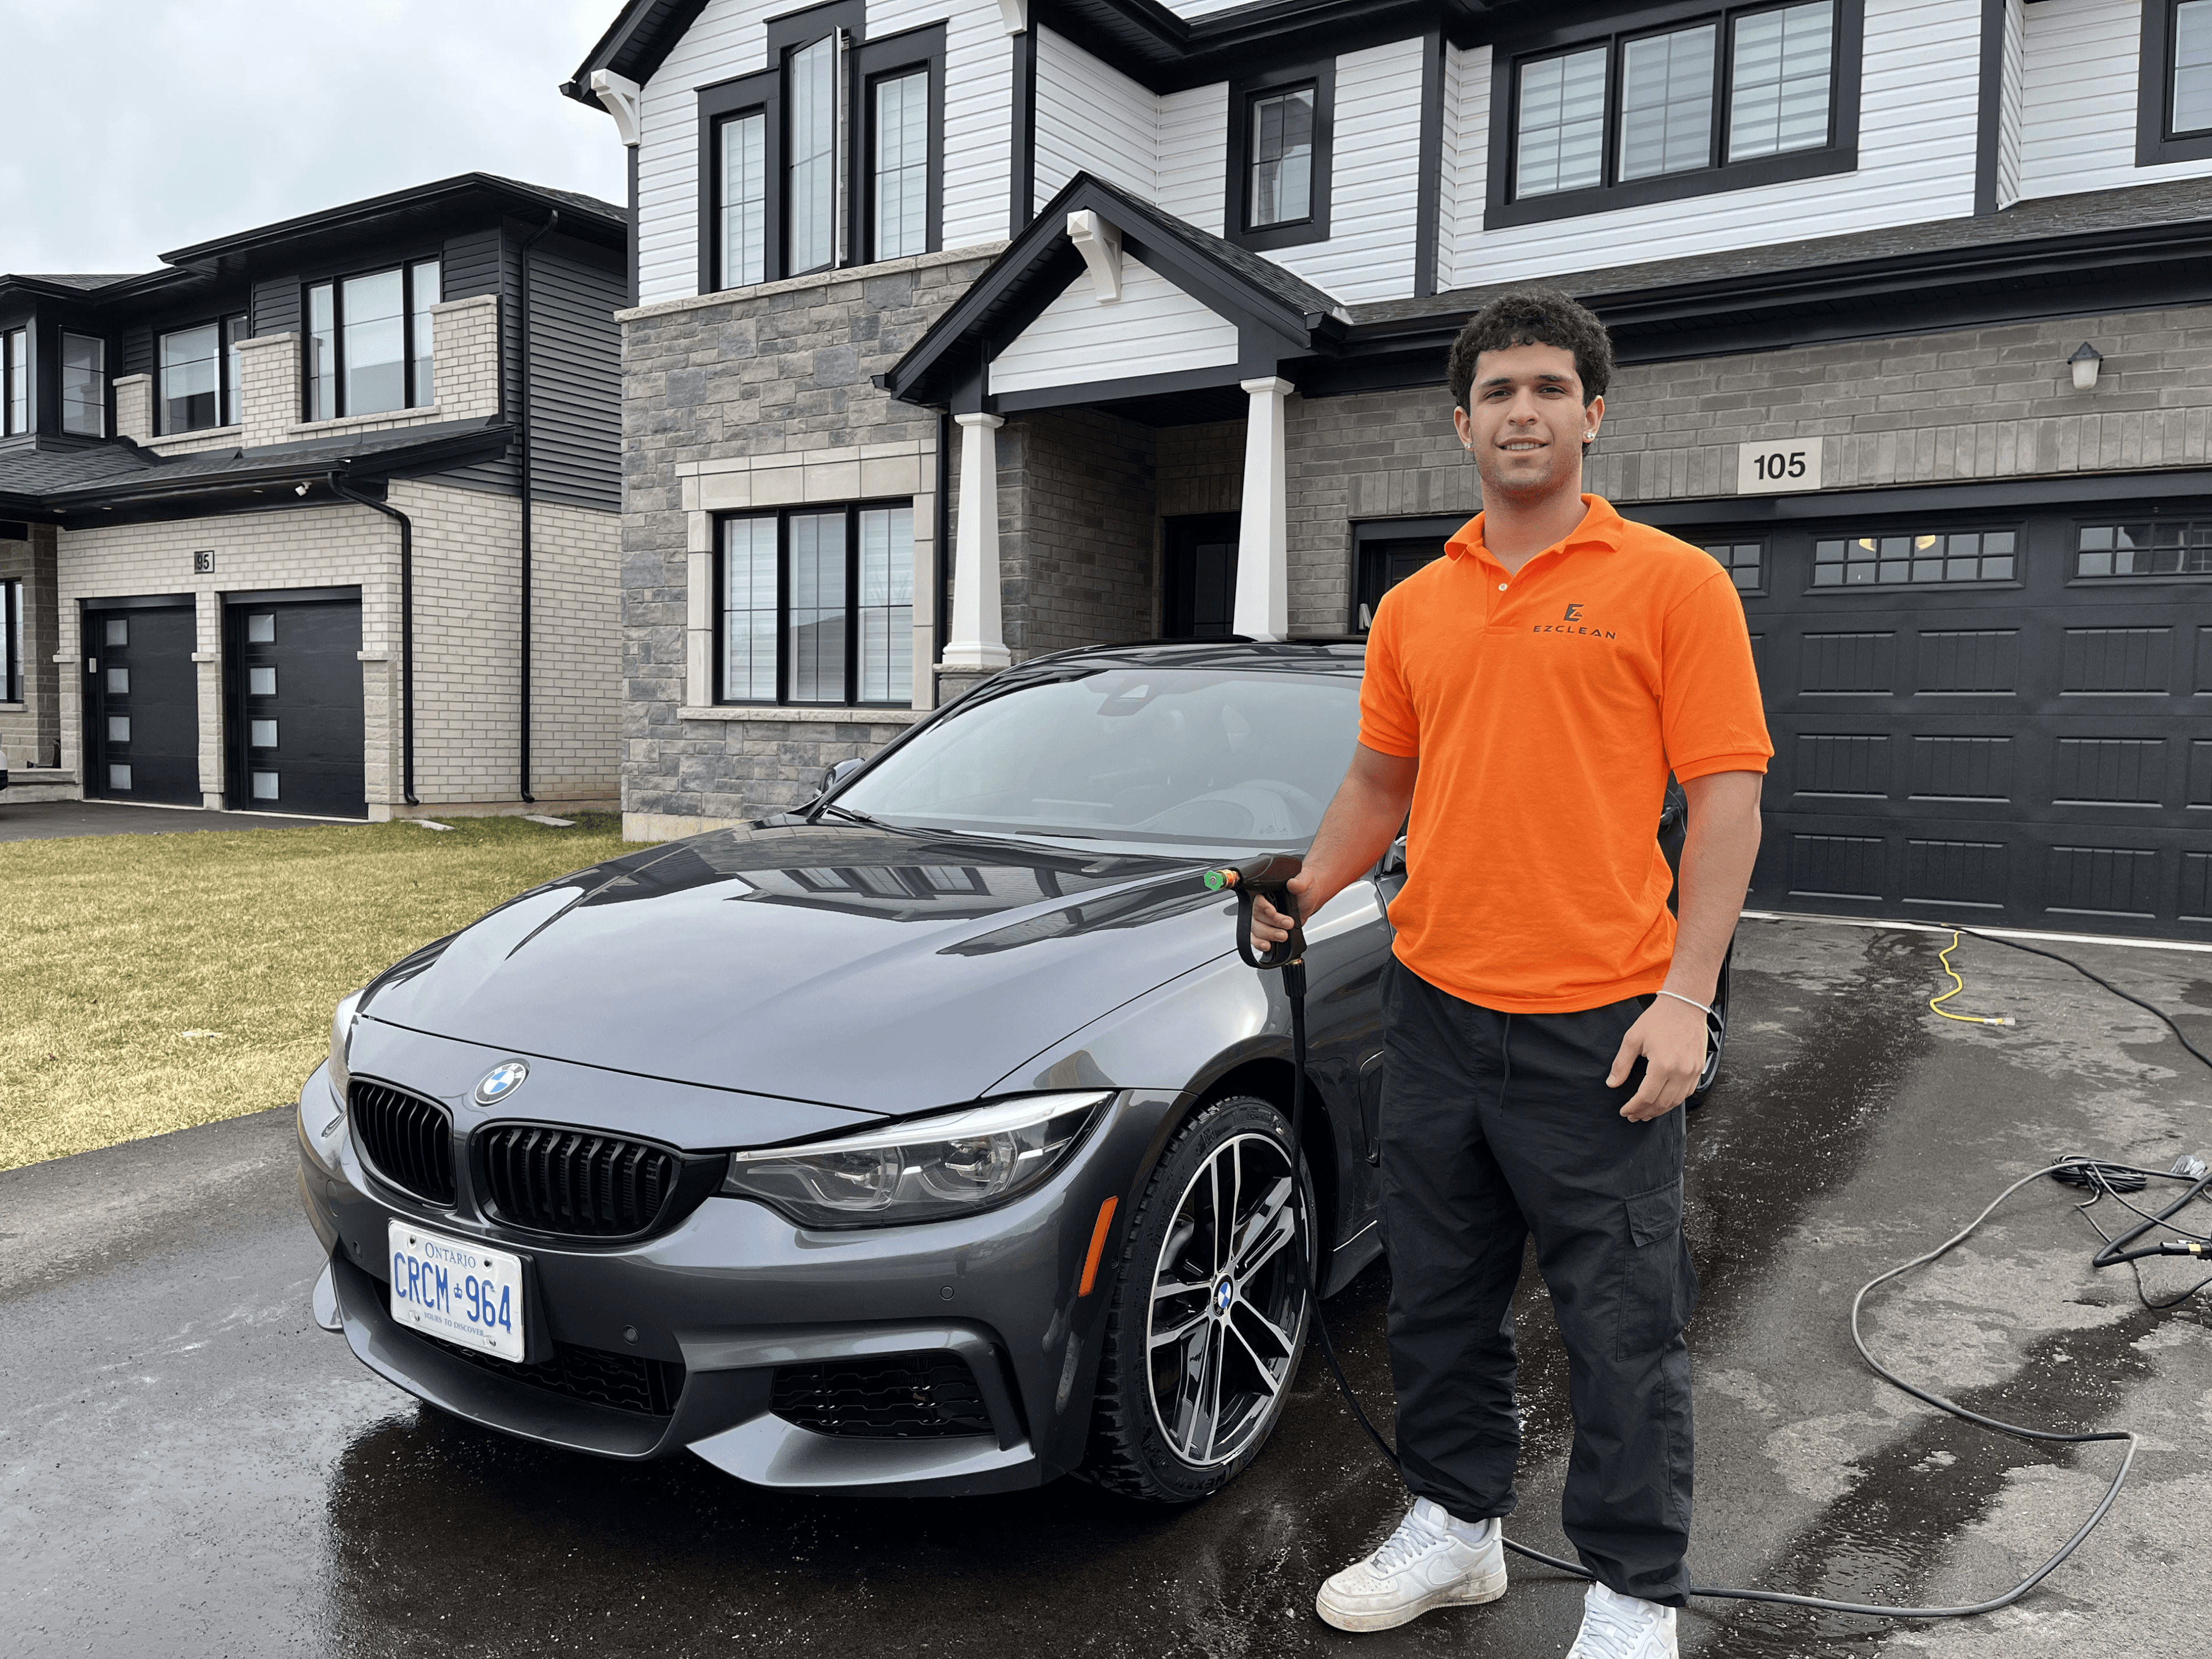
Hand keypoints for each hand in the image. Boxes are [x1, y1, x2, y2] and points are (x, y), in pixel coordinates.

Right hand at [1247, 873, 1314, 948]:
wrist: (1308, 900)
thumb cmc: (1304, 890)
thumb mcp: (1305, 882)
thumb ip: (1300, 882)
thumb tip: (1293, 883)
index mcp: (1266, 891)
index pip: (1257, 900)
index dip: (1263, 907)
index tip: (1273, 912)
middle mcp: (1261, 905)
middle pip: (1255, 917)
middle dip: (1271, 923)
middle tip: (1288, 924)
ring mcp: (1262, 919)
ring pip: (1255, 929)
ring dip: (1268, 935)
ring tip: (1283, 935)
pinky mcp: (1265, 930)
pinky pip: (1255, 939)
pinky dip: (1259, 944)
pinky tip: (1267, 946)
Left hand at [1607, 997, 1708, 1121]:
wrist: (1684, 1005)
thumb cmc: (1658, 1018)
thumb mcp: (1633, 1038)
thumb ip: (1622, 1064)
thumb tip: (1612, 1083)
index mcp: (1663, 1064)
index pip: (1646, 1096)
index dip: (1633, 1107)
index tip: (1624, 1111)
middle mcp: (1681, 1071)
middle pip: (1662, 1103)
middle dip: (1645, 1112)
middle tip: (1633, 1115)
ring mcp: (1692, 1071)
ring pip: (1676, 1101)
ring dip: (1660, 1110)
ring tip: (1646, 1113)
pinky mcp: (1699, 1068)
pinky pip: (1687, 1092)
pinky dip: (1674, 1101)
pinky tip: (1663, 1102)